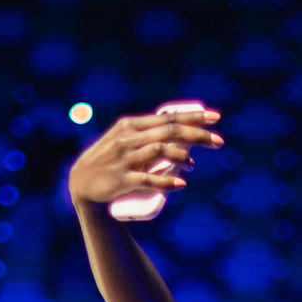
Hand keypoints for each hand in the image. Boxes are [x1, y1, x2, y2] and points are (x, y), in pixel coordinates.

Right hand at [68, 106, 223, 209]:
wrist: (82, 185)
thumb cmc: (111, 163)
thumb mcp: (127, 143)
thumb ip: (150, 136)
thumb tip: (181, 133)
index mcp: (131, 126)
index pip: (168, 118)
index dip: (193, 117)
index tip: (215, 118)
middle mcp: (128, 138)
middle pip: (169, 131)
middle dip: (197, 134)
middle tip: (219, 141)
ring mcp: (125, 158)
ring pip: (160, 150)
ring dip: (182, 157)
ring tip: (195, 165)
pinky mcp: (122, 180)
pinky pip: (148, 179)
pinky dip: (166, 182)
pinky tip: (182, 185)